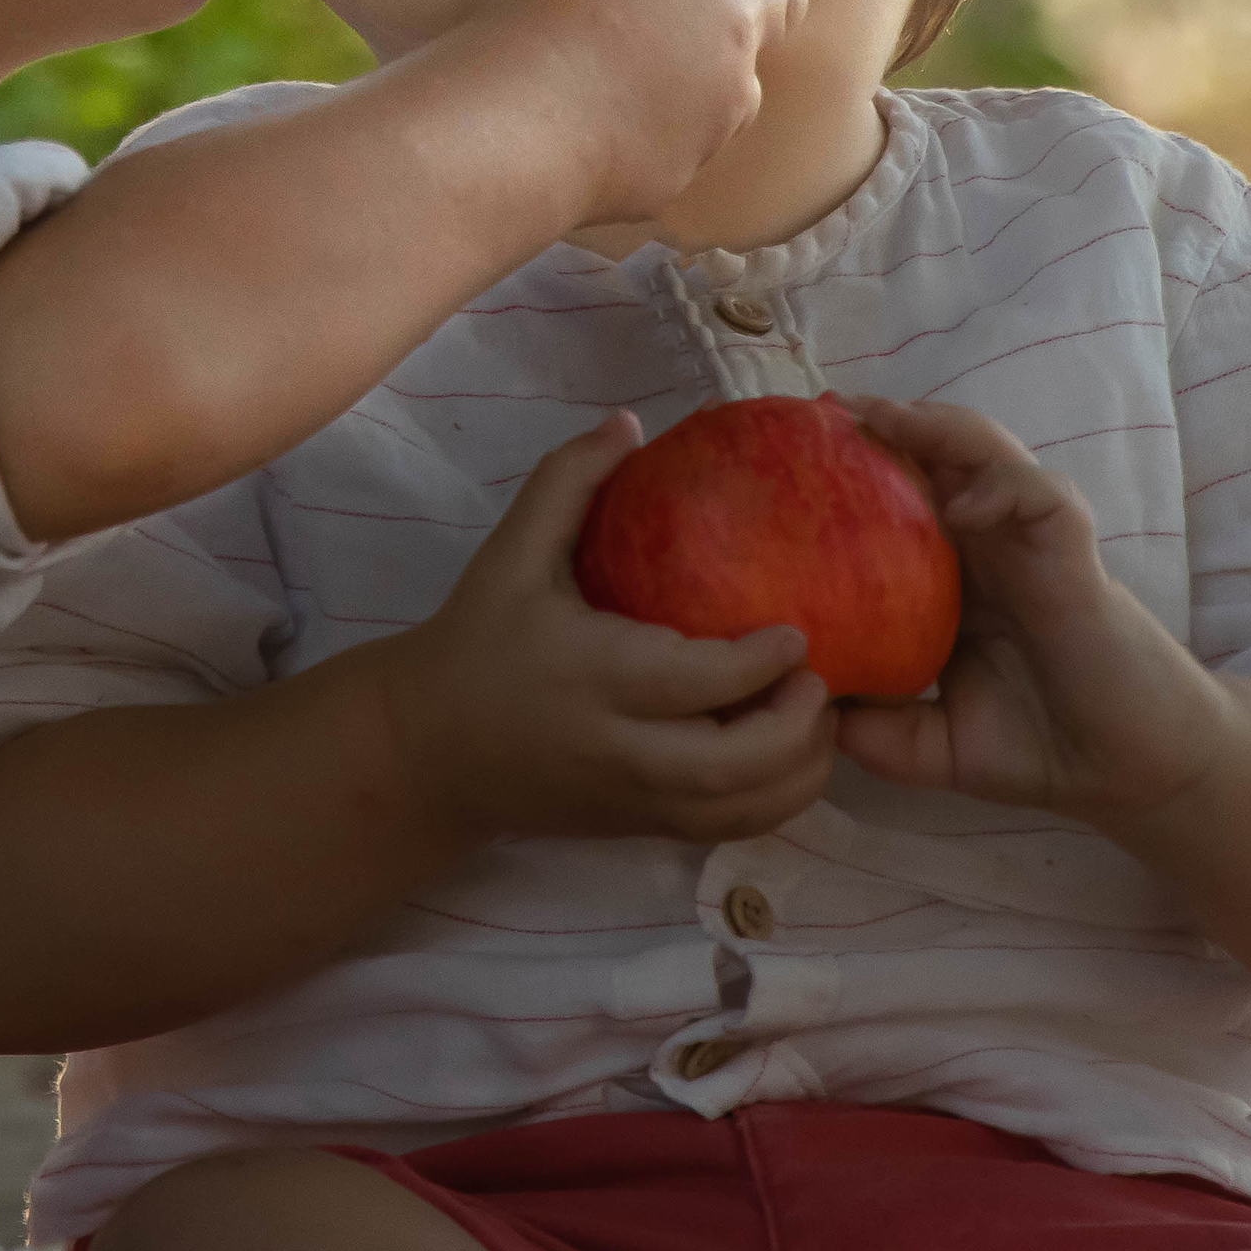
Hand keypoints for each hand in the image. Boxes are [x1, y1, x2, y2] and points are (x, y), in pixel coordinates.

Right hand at [369, 412, 841, 845]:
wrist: (428, 752)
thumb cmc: (476, 643)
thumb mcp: (509, 555)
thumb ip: (568, 483)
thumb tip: (631, 421)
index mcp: (594, 677)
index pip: (698, 681)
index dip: (763, 663)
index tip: (800, 629)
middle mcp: (620, 749)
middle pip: (736, 764)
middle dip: (798, 727)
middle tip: (822, 678)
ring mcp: (634, 799)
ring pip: (742, 810)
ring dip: (800, 771)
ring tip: (819, 717)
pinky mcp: (640, 828)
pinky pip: (727, 829)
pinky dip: (774, 801)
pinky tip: (789, 754)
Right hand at [463, 0, 813, 228]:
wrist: (522, 126)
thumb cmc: (530, 1)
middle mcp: (733, 20)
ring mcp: (723, 93)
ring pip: (753, 68)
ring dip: (734, 57)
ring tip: (697, 57)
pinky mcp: (698, 154)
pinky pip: (710, 133)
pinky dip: (690, 120)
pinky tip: (648, 119)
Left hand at [824, 396, 1235, 827]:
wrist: (1127, 776)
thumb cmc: (1040, 748)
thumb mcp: (933, 745)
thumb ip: (874, 730)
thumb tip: (800, 711)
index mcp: (954, 576)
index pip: (899, 497)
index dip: (851, 470)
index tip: (784, 455)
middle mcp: (989, 545)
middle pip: (936, 455)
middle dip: (882, 424)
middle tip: (819, 410)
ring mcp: (1032, 543)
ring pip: (987, 453)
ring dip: (934, 428)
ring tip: (878, 419)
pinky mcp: (1075, 556)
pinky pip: (1040, 496)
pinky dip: (1001, 487)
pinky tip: (961, 505)